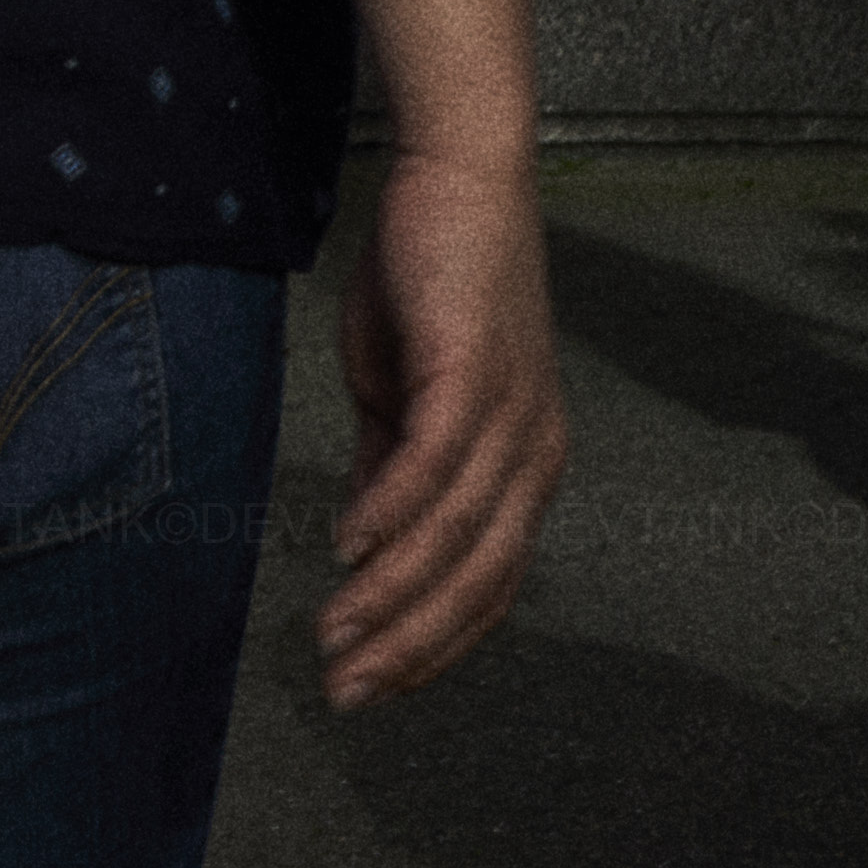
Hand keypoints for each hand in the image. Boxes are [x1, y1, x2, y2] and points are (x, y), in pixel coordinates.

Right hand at [322, 141, 565, 709]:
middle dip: (409, 647)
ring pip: (455, 537)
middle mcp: (534, 455)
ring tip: (333, 635)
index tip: (371, 685)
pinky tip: (346, 548)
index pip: (489, 585)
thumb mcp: (403, 388)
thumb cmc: (432, 278)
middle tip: (344, 692)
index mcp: (522, 466)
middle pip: (479, 582)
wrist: (459, 176)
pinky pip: (434, 465)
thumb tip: (368, 535)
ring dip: (390, 596)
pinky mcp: (475, 373)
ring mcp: (512, 416)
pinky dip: (391, 514)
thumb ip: (394, 461)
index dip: (431, 644)